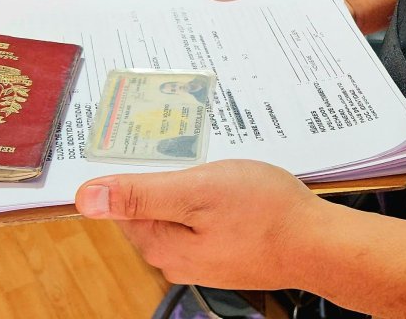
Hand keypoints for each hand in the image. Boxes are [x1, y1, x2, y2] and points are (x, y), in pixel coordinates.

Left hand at [75, 159, 324, 288]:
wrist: (319, 243)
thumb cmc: (264, 213)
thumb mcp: (197, 191)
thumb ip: (140, 195)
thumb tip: (86, 199)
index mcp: (160, 244)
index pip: (120, 206)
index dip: (129, 172)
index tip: (146, 146)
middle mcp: (175, 259)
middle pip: (148, 209)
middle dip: (161, 178)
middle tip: (188, 152)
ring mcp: (203, 259)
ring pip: (178, 212)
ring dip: (188, 187)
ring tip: (212, 165)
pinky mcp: (226, 253)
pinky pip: (203, 220)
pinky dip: (210, 201)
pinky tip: (232, 187)